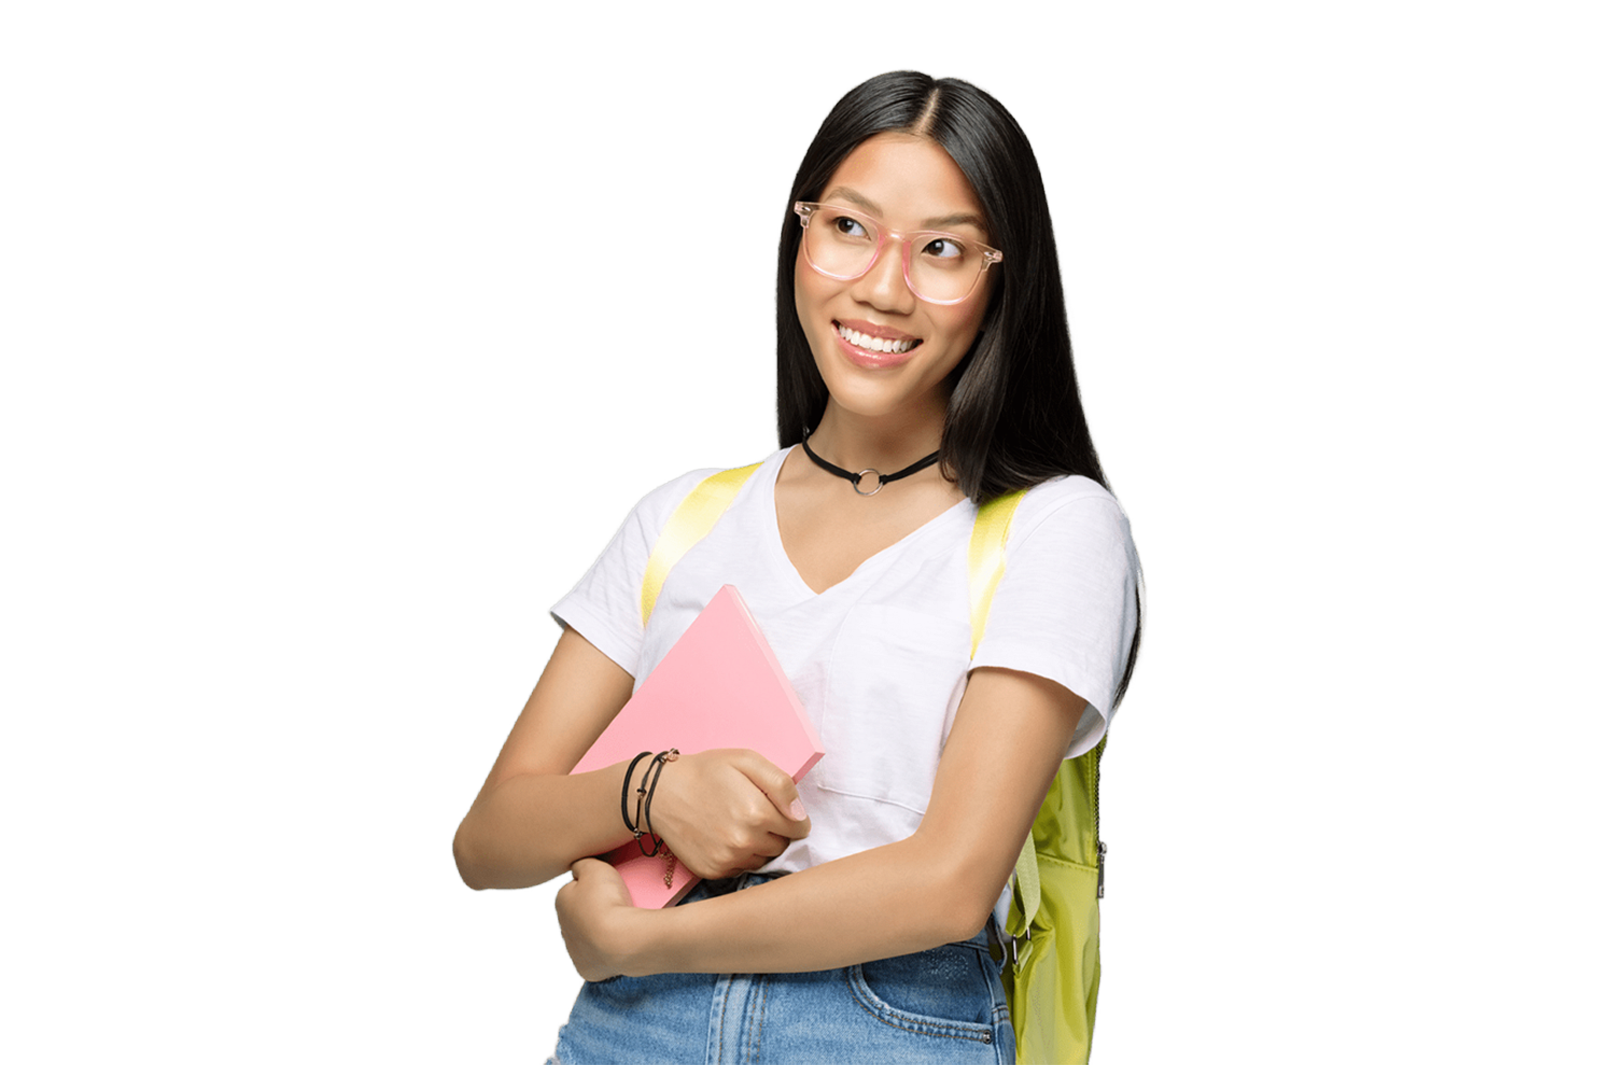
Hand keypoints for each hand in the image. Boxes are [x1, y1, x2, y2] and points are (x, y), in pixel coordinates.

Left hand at [554, 858, 638, 981]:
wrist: (622, 940)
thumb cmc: (608, 904)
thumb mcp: (594, 866)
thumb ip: (582, 863)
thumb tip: (578, 867)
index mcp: (561, 901)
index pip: (573, 888)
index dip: (591, 885)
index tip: (605, 885)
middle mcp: (563, 927)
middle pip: (581, 913)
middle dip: (595, 909)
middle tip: (616, 903)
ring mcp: (575, 951)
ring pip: (589, 936)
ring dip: (601, 929)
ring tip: (621, 923)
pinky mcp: (589, 969)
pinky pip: (599, 957)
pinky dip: (608, 950)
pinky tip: (619, 942)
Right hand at [642, 748, 810, 880]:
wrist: (660, 793)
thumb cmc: (706, 772)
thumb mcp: (746, 760)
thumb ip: (781, 785)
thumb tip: (800, 815)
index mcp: (757, 813)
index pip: (799, 829)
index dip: (792, 817)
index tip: (777, 808)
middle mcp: (744, 842)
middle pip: (782, 846)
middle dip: (775, 831)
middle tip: (753, 812)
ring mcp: (727, 860)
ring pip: (762, 860)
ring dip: (758, 846)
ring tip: (737, 824)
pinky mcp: (713, 872)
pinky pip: (741, 869)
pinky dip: (738, 856)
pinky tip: (723, 837)